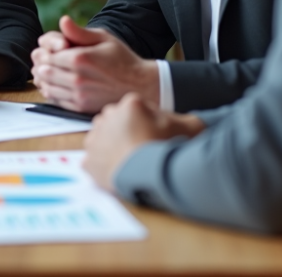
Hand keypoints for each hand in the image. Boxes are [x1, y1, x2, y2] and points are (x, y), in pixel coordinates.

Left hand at [30, 16, 158, 112]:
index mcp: (80, 58)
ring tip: (47, 72)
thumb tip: (62, 20)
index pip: (48, 55)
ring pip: (47, 87)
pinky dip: (51, 92)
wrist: (140, 84)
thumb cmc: (122, 59)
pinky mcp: (81, 107)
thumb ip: (79, 32)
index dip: (43, 52)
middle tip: (42, 61)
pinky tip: (54, 85)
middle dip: (41, 65)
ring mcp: (79, 95)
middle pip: (44, 72)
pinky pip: (56, 100)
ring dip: (43, 80)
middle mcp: (77, 78)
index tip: (45, 50)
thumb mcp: (103, 38)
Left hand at [83, 92, 205, 191]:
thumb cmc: (169, 150)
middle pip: (117, 121)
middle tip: (143, 147)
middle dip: (127, 131)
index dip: (149, 122)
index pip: (137, 109)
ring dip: (113, 147)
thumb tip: (194, 121)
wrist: (153, 176)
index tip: (156, 135)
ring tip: (131, 161)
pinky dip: (103, 166)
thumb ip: (191, 120)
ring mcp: (96, 139)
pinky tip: (119, 171)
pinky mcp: (88, 160)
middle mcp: (108, 117)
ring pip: (102, 138)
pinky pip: (94, 160)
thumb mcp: (191, 128)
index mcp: (131, 104)